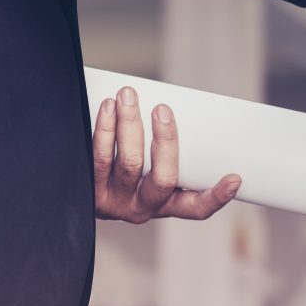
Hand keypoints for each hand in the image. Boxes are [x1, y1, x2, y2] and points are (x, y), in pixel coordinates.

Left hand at [93, 86, 241, 222]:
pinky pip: (98, 158)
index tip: (234, 178)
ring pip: (128, 164)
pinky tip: (107, 108)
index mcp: (166, 204)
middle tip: (162, 110)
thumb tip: (174, 106)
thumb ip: (165, 149)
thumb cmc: (127, 166)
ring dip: (129, 125)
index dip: (217, 196)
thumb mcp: (151, 167)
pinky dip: (104, 129)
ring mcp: (113, 201)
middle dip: (165, 141)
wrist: (71, 190)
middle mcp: (142, 207)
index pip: (196, 208)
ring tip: (127, 96)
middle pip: (162, 179)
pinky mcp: (88, 190)